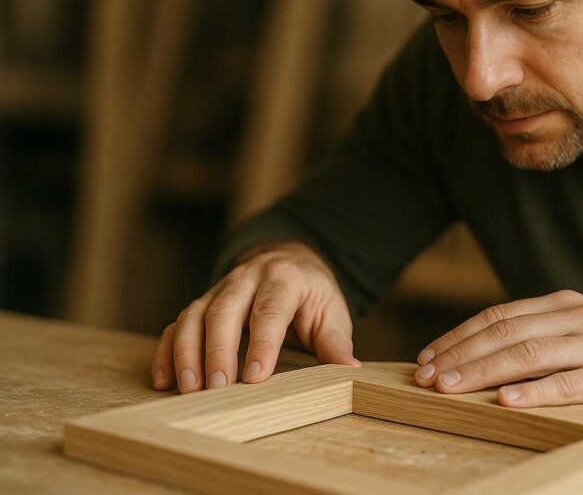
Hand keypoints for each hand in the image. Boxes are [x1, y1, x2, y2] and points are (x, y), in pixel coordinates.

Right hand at [150, 241, 359, 392]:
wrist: (288, 261)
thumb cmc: (311, 294)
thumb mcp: (331, 312)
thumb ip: (335, 342)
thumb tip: (350, 371)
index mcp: (284, 278)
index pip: (269, 310)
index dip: (261, 343)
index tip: (256, 377)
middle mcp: (247, 279)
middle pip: (224, 311)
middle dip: (217, 350)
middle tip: (216, 388)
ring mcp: (219, 289)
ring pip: (194, 316)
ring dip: (187, 353)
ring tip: (189, 390)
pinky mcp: (202, 304)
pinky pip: (176, 324)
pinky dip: (167, 352)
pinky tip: (164, 381)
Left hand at [411, 289, 582, 452]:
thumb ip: (540, 334)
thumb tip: (481, 352)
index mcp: (566, 304)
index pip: (499, 315)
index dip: (459, 336)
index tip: (428, 358)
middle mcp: (578, 318)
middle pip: (506, 332)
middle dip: (460, 354)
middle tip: (426, 377)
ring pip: (528, 354)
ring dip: (483, 371)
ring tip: (450, 387)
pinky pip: (566, 385)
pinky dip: (534, 393)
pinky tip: (505, 402)